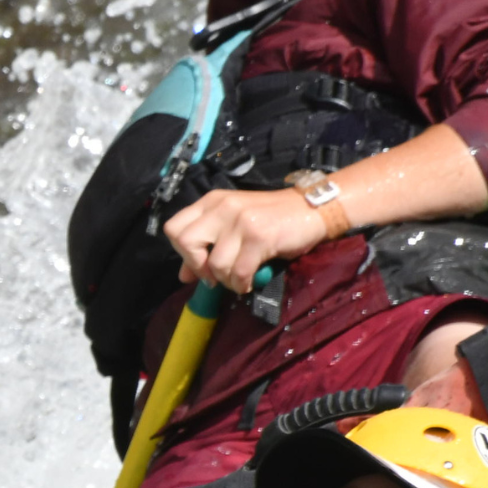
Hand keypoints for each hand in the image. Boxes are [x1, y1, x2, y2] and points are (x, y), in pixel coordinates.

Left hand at [161, 187, 331, 292]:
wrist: (313, 210)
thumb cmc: (273, 220)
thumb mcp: (234, 228)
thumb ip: (207, 246)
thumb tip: (184, 276)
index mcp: (211, 202)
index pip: (173, 228)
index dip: (181, 252)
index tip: (198, 263)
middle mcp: (222, 207)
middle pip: (185, 243)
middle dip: (198, 266)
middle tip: (215, 276)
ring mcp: (240, 220)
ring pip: (215, 263)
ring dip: (226, 280)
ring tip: (239, 278)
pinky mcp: (259, 236)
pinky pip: (238, 272)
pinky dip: (242, 284)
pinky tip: (250, 281)